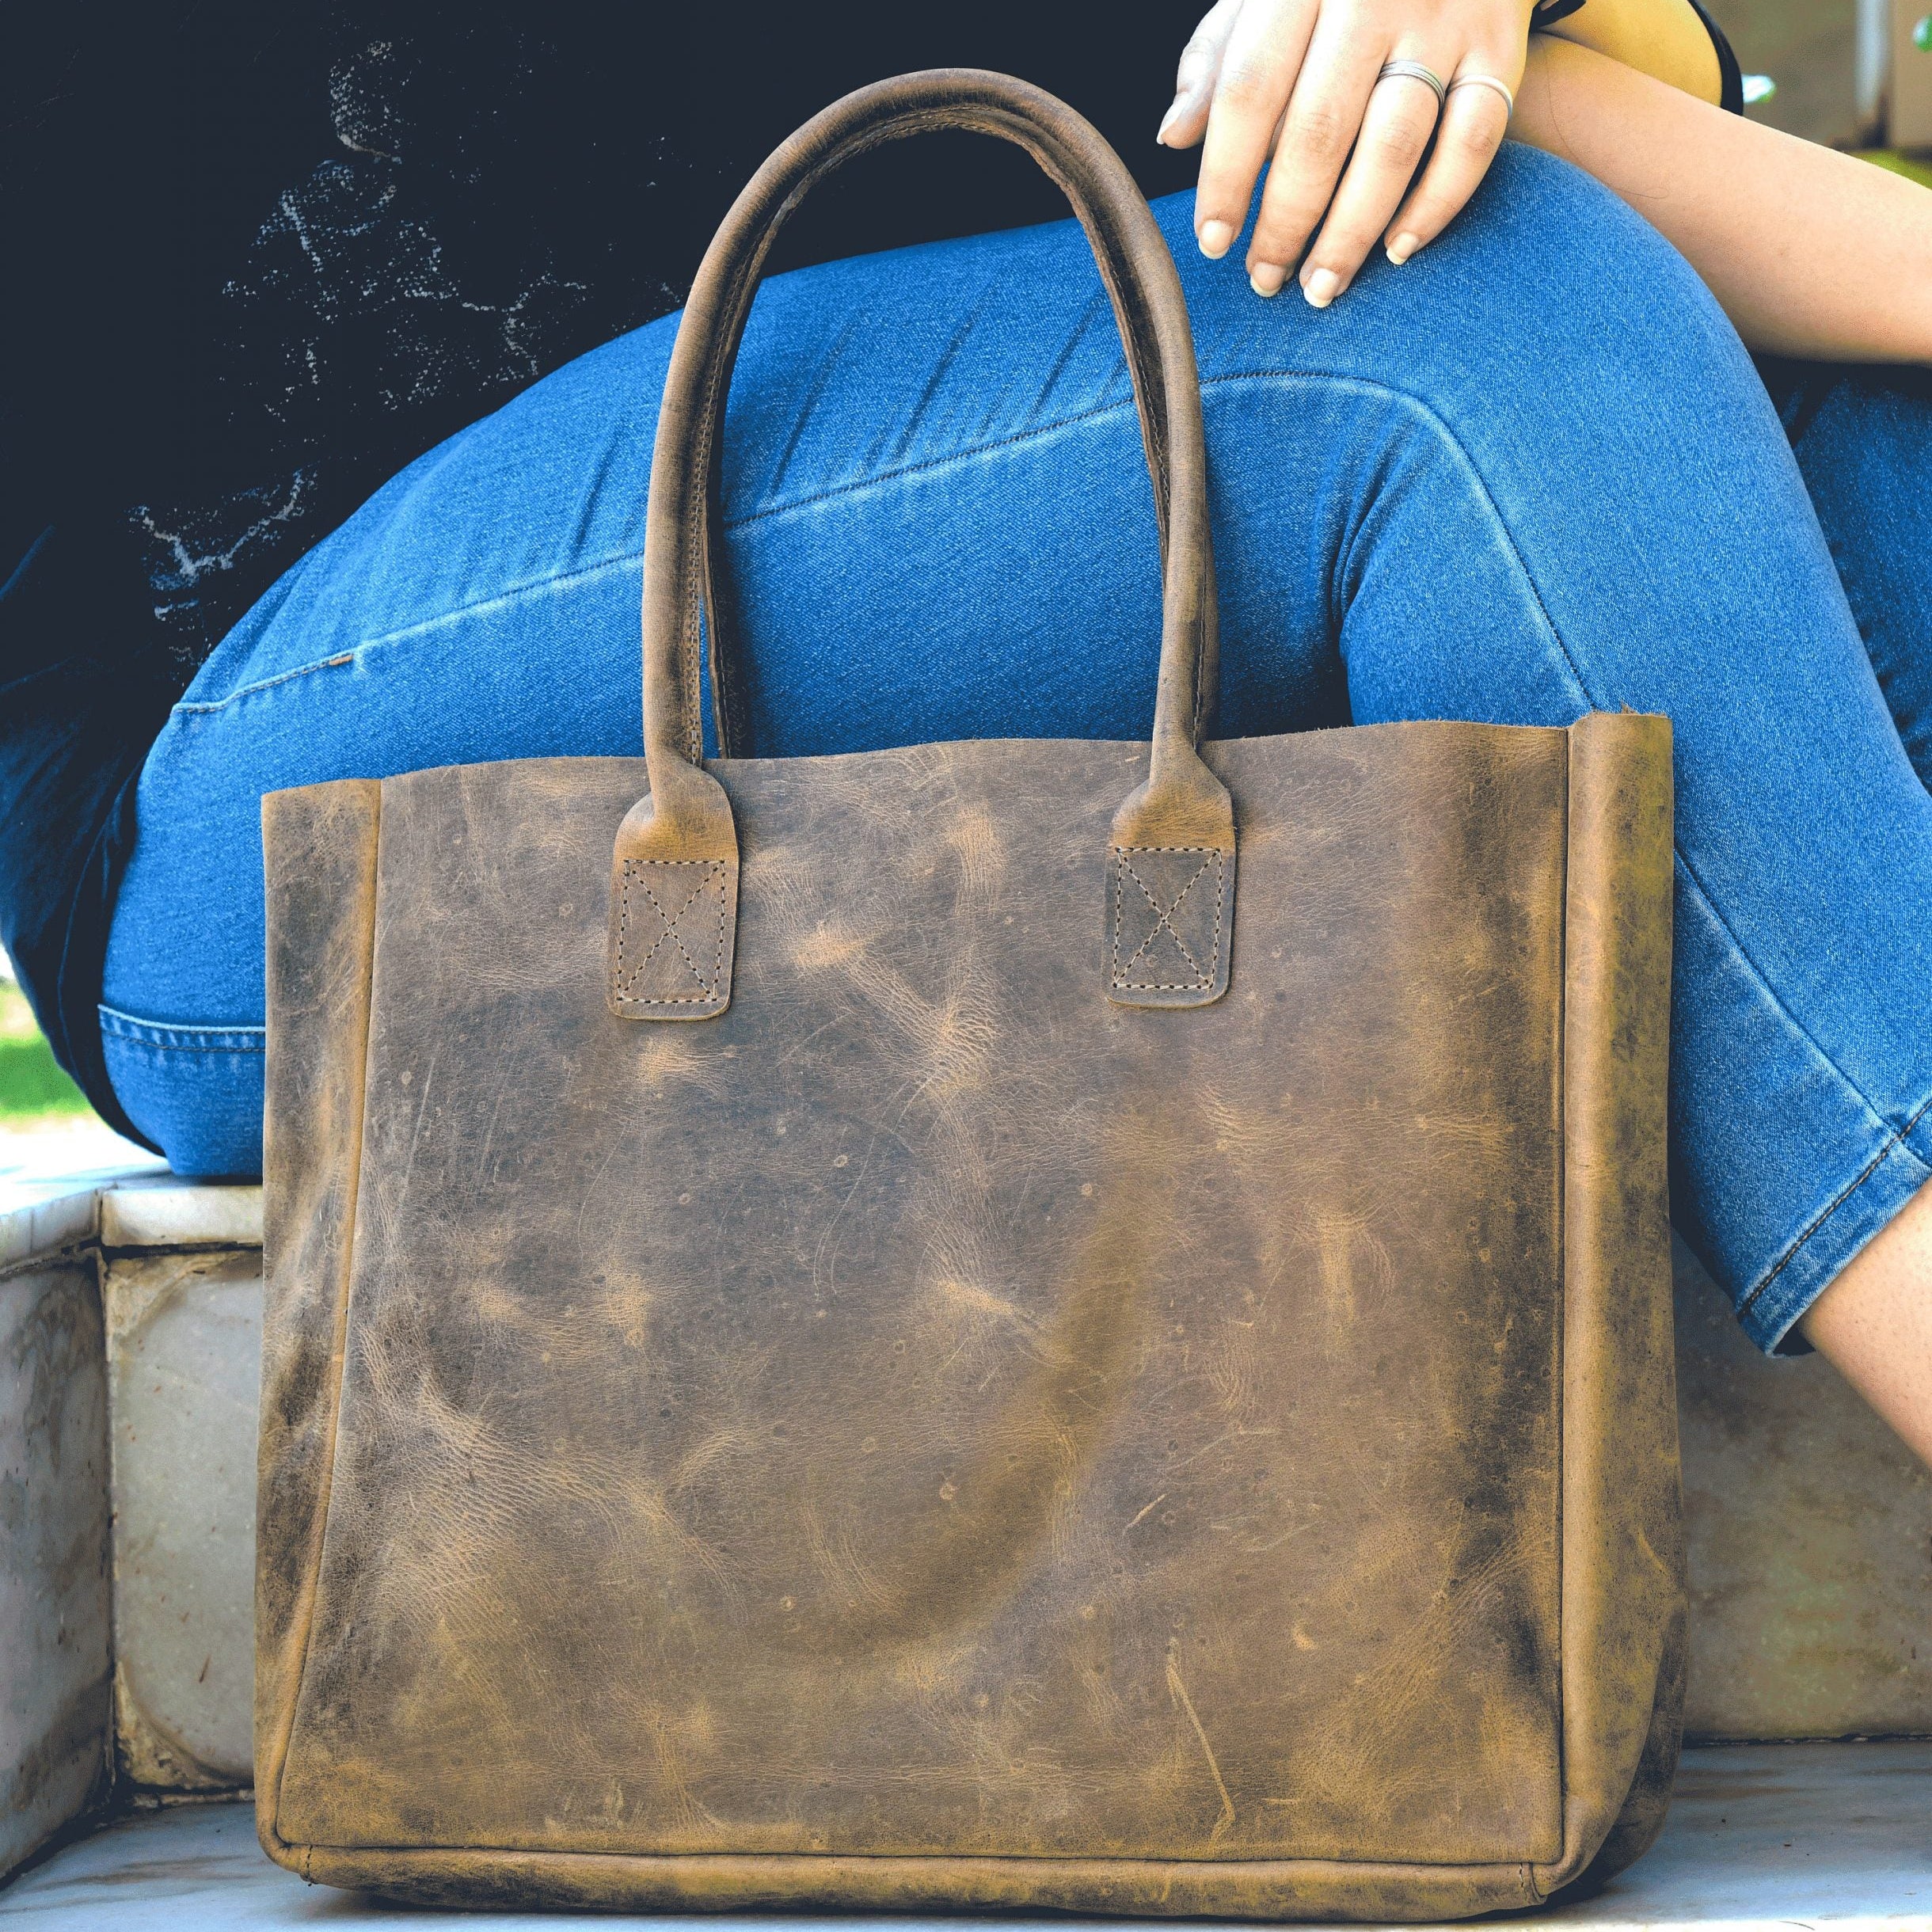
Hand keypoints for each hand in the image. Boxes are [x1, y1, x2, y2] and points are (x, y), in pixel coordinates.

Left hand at [1158, 0, 1534, 302]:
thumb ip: (1218, 60)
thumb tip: (1173, 138)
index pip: (1248, 91)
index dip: (1225, 176)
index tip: (1214, 242)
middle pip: (1320, 131)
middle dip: (1287, 221)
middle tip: (1266, 279)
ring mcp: (1443, 20)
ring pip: (1393, 147)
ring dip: (1352, 232)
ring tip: (1322, 285)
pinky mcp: (1499, 48)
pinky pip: (1471, 143)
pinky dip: (1435, 206)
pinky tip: (1398, 250)